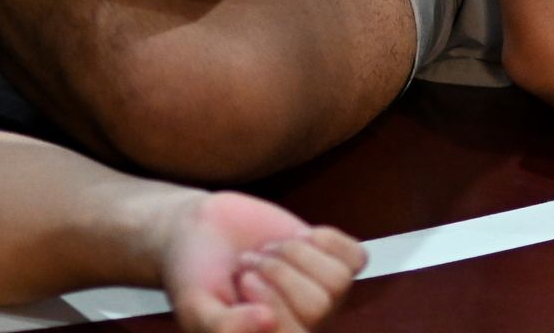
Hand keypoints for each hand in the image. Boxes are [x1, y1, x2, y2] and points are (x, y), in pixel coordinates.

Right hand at [163, 192, 365, 332]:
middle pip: (319, 307)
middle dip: (279, 274)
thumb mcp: (196, 309)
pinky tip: (299, 238)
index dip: (272, 303)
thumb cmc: (197, 276)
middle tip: (250, 264)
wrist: (201, 231)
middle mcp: (304, 326)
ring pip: (338, 281)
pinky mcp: (335, 262)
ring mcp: (323, 295)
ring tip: (267, 250)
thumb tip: (267, 324)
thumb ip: (225, 327)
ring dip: (295, 254)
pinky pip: (357, 258)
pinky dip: (325, 240)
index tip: (242, 282)